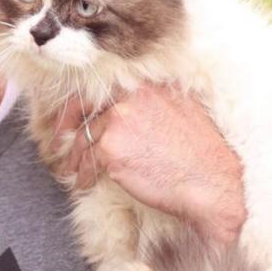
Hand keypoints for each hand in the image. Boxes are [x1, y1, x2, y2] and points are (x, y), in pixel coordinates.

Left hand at [53, 84, 246, 246]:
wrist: (212, 182)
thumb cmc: (203, 155)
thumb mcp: (181, 113)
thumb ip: (151, 105)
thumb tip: (123, 113)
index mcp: (147, 86)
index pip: (101, 90)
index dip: (80, 106)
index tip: (72, 120)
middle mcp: (129, 98)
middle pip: (83, 110)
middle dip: (66, 129)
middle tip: (59, 144)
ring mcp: (117, 122)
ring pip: (83, 140)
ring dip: (76, 159)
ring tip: (74, 172)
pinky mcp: (109, 150)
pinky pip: (87, 163)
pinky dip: (83, 175)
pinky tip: (85, 184)